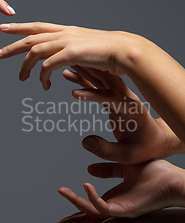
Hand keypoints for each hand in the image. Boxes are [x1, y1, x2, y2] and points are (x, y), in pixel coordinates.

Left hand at [0, 22, 140, 88]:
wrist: (125, 51)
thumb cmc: (108, 54)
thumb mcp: (85, 51)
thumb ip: (70, 54)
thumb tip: (59, 62)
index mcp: (66, 31)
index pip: (37, 26)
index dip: (19, 27)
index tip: (3, 28)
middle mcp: (64, 33)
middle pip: (30, 37)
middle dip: (10, 46)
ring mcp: (67, 42)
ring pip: (35, 51)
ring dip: (24, 66)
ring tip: (21, 79)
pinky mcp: (72, 53)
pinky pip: (48, 65)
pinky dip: (42, 76)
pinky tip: (43, 85)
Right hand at [55, 159, 184, 219]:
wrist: (173, 181)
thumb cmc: (155, 175)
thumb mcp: (125, 167)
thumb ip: (108, 168)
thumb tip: (89, 168)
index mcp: (113, 202)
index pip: (88, 210)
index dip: (73, 211)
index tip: (60, 209)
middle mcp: (114, 210)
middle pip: (86, 219)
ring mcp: (119, 211)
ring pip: (90, 212)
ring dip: (75, 203)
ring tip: (62, 190)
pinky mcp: (124, 210)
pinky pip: (103, 207)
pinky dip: (92, 197)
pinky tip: (86, 185)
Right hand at [63, 66, 177, 163]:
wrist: (157, 140)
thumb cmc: (145, 148)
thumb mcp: (127, 156)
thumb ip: (106, 150)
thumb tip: (85, 142)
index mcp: (134, 110)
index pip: (112, 98)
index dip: (94, 95)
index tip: (75, 94)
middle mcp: (127, 98)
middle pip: (107, 80)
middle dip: (88, 72)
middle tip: (70, 65)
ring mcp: (121, 95)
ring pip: (101, 78)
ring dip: (85, 71)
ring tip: (65, 66)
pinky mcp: (114, 97)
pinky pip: (98, 84)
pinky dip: (85, 78)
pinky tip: (71, 74)